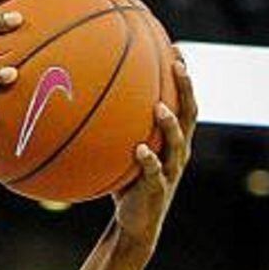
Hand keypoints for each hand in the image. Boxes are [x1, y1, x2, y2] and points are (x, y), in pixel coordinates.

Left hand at [113, 52, 196, 251]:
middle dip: (185, 89)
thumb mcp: (121, 149)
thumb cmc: (126, 179)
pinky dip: (148, 161)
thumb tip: (78, 94)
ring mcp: (170, 170)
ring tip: (160, 107)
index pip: (183, 100)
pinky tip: (139, 149)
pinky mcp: (157, 190)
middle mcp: (177, 150)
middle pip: (190, 114)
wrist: (134, 222)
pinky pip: (155, 173)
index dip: (182, 75)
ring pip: (177, 143)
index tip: (175, 47)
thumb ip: (112, 125)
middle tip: (178, 65)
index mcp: (172, 137)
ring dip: (170, 125)